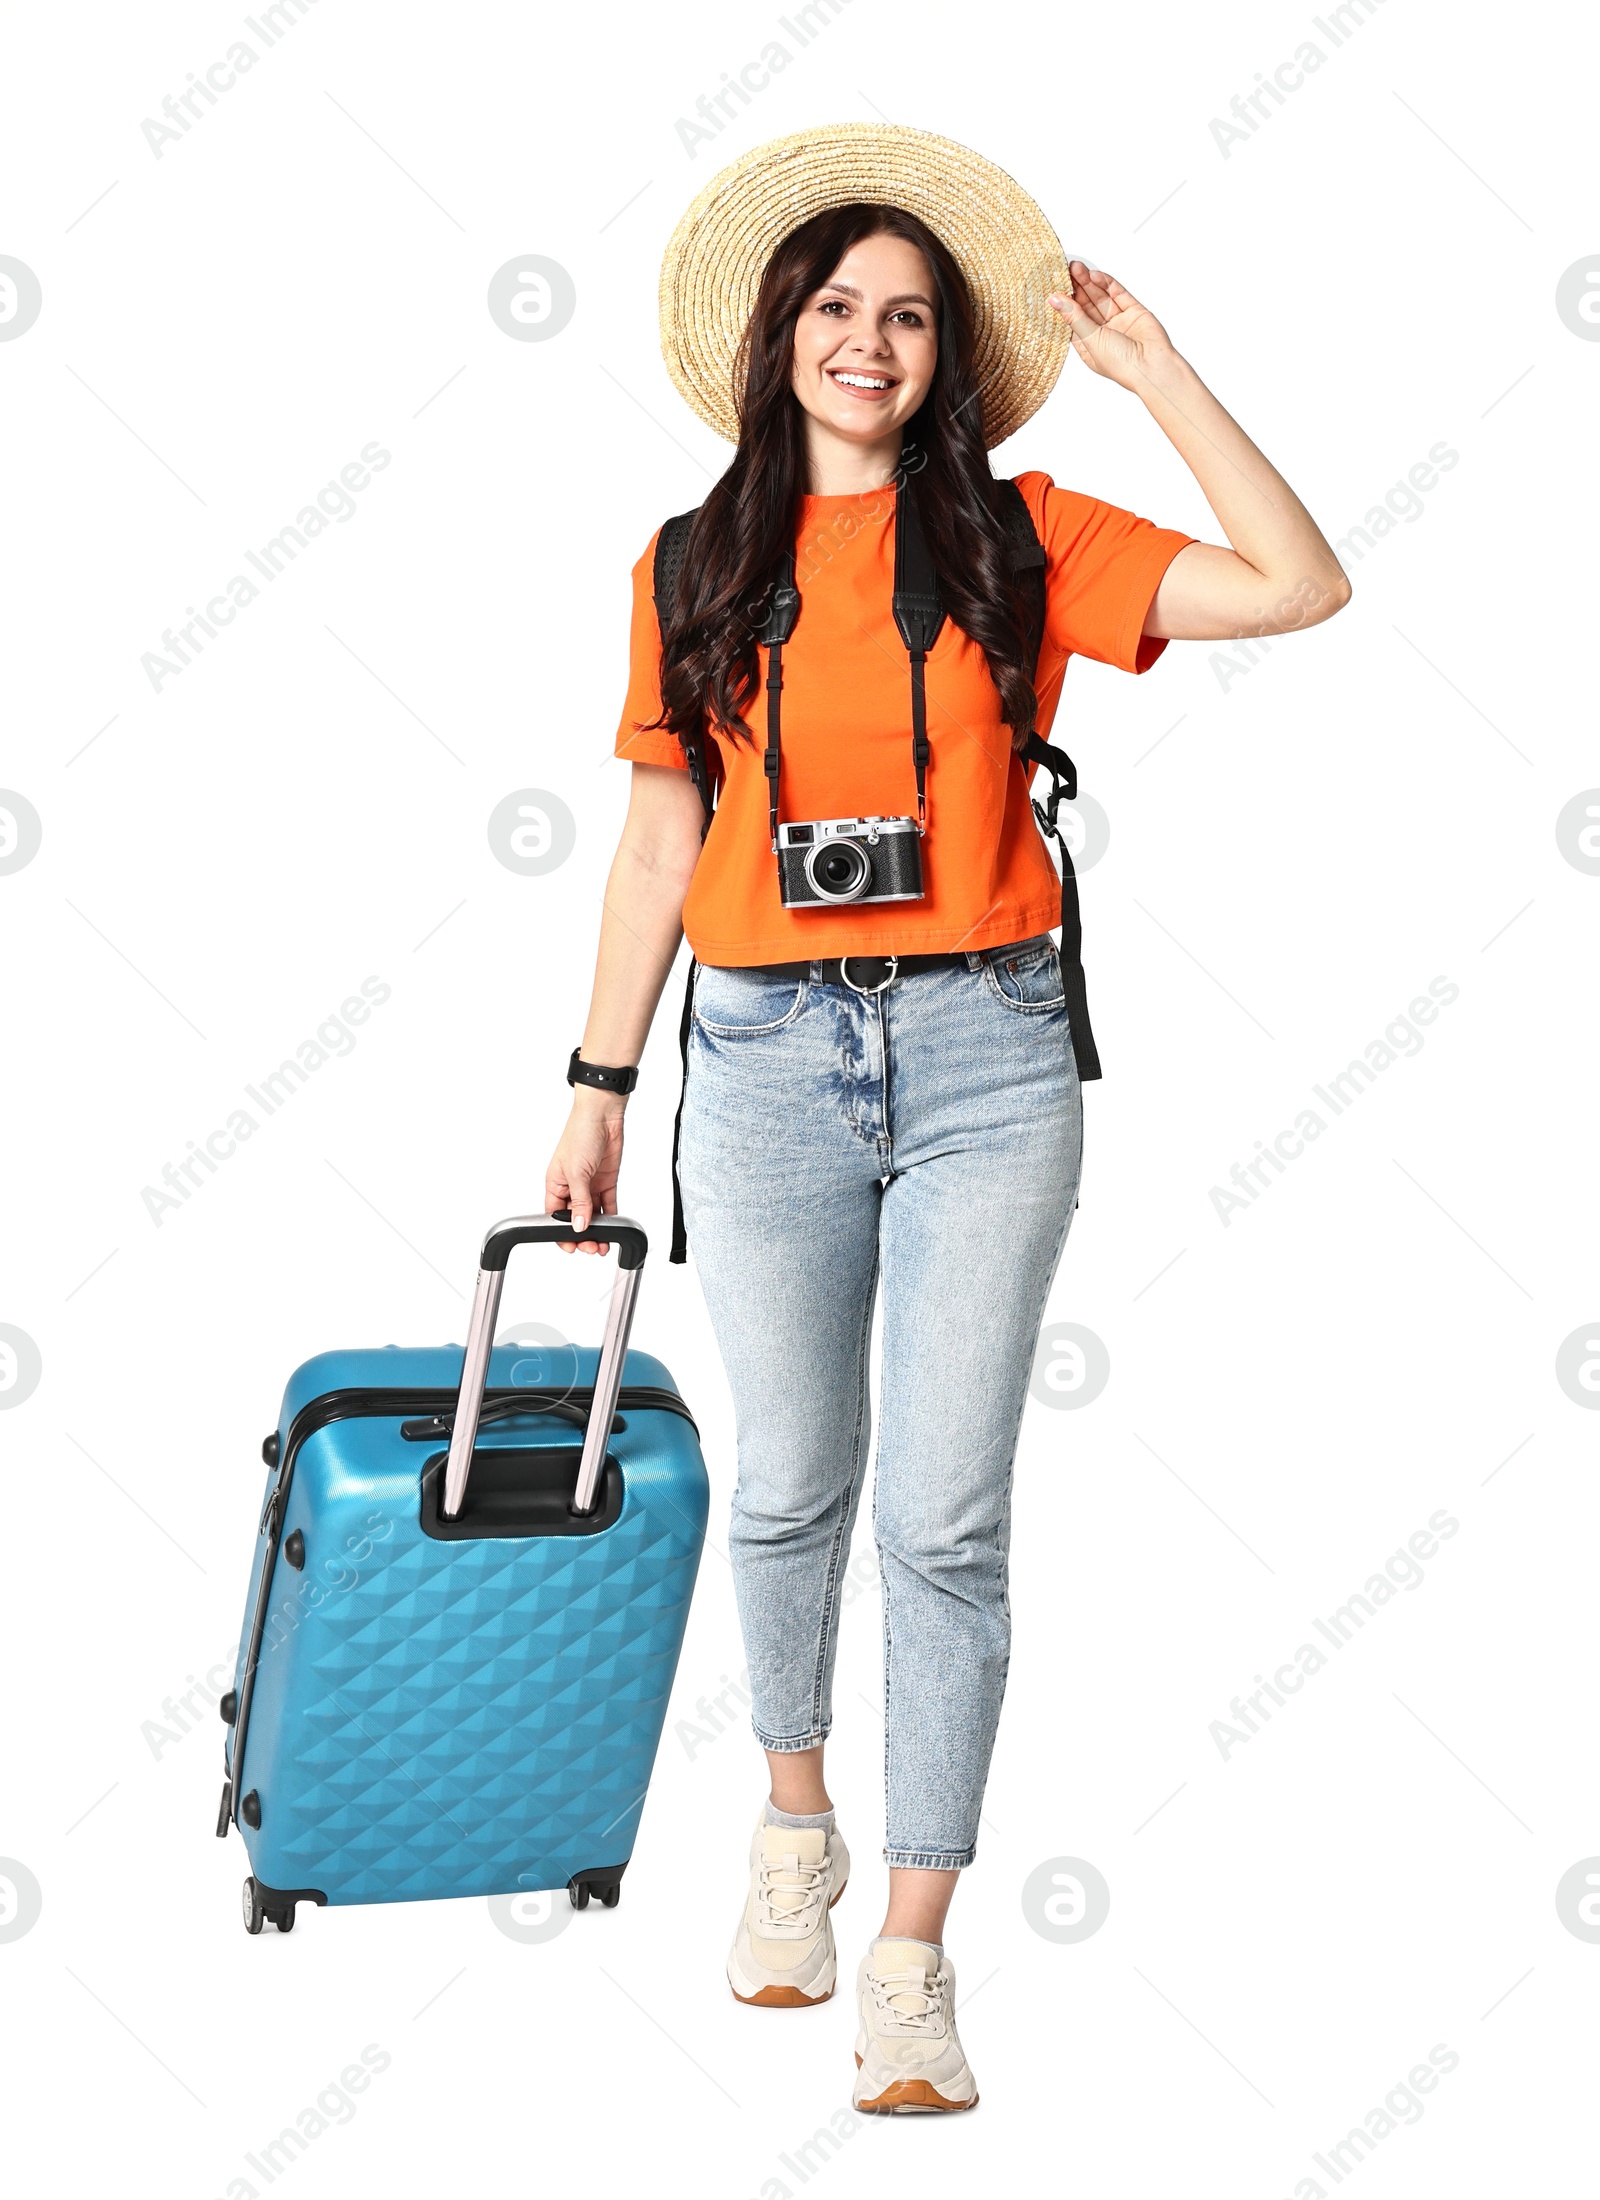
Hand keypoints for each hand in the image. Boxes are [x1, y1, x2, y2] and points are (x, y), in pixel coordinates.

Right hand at [545, 1092, 624, 1254]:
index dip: (561, 1233)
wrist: (603, 1116)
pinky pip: (608, 1205)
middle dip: (582, 1235)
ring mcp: (589, 1185)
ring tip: (603, 1243)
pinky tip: (614, 1228)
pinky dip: (611, 1217)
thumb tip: (578, 1225)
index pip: (555, 1216)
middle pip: (575, 1219)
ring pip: (592, 1215)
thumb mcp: (576, 1172)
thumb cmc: (580, 1134)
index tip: (571, 1246)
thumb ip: (579, 1202)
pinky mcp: (606, 1181)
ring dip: (598, 1230)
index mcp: (555, 1184)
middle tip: (591, 1247)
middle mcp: (571, 1186)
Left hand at [1048, 261, 1178, 393]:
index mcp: (1089, 345)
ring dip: (1089, 282)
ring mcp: (1119, 321)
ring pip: (1101, 297)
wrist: (1152, 366)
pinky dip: (1106, 283)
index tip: (1054, 287)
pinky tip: (1094, 275)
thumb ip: (1074, 317)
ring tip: (1076, 268)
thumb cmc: (1120, 364)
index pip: (1073, 320)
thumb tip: (1054, 300)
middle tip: (1064, 270)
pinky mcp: (1134, 311)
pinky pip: (1118, 293)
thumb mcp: (1091, 339)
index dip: (1065, 304)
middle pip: (1086, 306)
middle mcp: (1104, 333)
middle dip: (1076, 288)